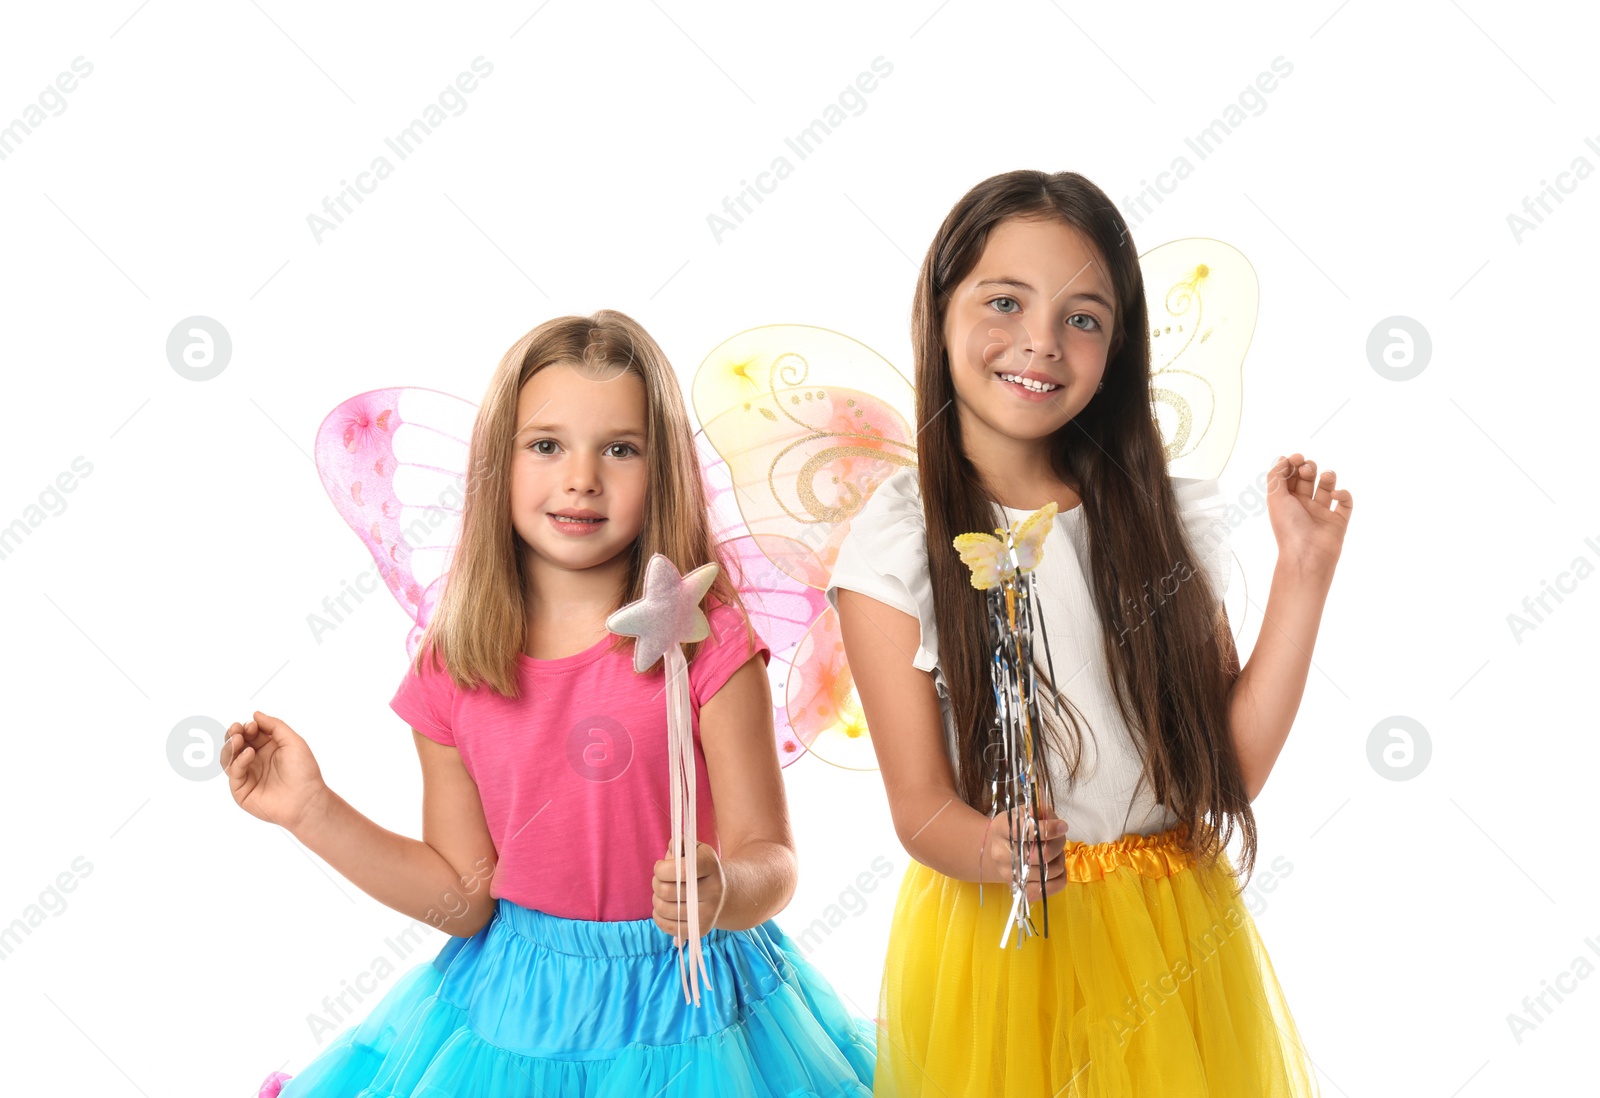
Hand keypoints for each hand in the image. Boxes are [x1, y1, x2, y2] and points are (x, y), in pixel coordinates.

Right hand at [223, 711, 329, 833]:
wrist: (307, 799)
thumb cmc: (304, 771)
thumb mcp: (293, 741)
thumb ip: (274, 726)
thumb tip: (255, 714)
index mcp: (268, 749)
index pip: (250, 734)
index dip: (248, 727)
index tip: (252, 724)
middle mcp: (255, 761)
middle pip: (235, 744)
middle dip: (234, 734)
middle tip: (237, 728)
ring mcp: (247, 775)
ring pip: (229, 757)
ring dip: (231, 745)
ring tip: (238, 738)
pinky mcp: (241, 790)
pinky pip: (234, 772)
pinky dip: (239, 761)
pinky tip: (249, 753)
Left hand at [651, 841, 725, 943]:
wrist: (722, 893)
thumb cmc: (700, 869)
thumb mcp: (695, 851)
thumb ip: (681, 845)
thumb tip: (672, 846)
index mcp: (711, 866)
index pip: (681, 869)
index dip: (662, 868)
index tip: (660, 866)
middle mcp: (713, 891)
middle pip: (667, 891)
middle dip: (656, 883)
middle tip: (659, 880)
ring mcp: (708, 913)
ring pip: (664, 909)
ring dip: (656, 900)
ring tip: (662, 894)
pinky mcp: (701, 930)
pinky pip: (667, 926)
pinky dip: (659, 917)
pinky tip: (665, 907)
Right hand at [980, 805, 1067, 901]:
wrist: (1001, 851)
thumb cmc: (1016, 829)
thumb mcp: (1023, 814)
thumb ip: (1038, 813)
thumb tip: (1050, 818)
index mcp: (1000, 829)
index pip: (1025, 830)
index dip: (1048, 829)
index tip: (1063, 826)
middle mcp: (1001, 854)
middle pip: (1041, 854)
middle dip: (1058, 845)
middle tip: (1060, 839)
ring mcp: (1008, 875)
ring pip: (1048, 872)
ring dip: (1060, 861)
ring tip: (1056, 853)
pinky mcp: (1019, 889)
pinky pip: (1047, 889)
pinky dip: (1059, 879)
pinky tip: (1056, 869)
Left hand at [1266, 453, 1351, 577]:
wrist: (1306, 556)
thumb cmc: (1288, 528)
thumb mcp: (1275, 499)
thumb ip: (1276, 477)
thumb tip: (1283, 459)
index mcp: (1286, 501)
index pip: (1290, 476)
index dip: (1293, 464)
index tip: (1297, 458)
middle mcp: (1303, 505)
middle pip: (1308, 479)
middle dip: (1308, 468)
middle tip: (1308, 469)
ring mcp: (1321, 513)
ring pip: (1328, 488)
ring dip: (1328, 477)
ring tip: (1326, 476)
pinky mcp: (1338, 521)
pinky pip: (1345, 503)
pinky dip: (1344, 494)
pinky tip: (1336, 495)